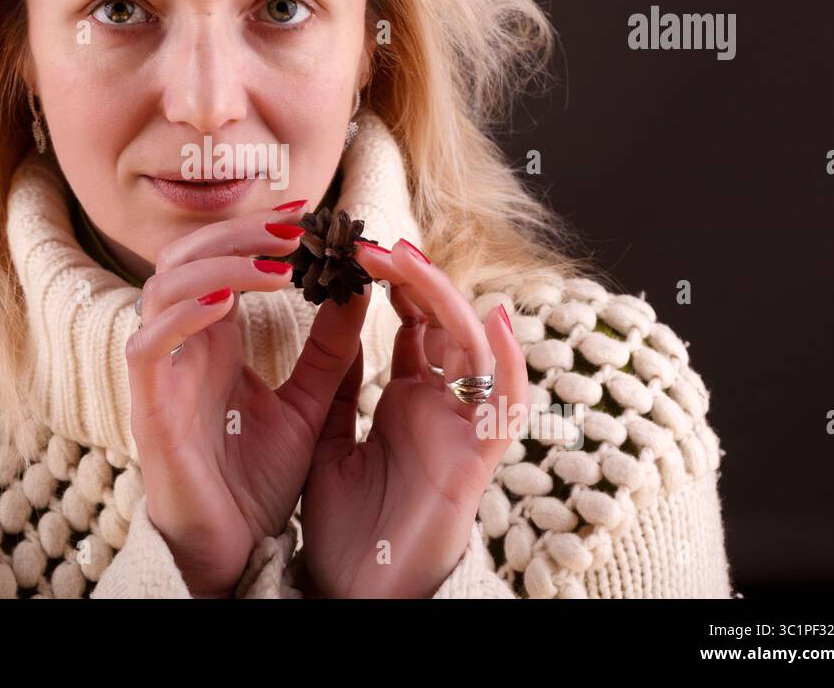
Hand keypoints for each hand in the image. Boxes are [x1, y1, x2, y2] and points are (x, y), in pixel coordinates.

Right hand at [125, 201, 372, 596]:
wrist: (234, 551)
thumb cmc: (257, 479)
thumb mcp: (308, 403)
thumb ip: (330, 351)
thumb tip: (357, 289)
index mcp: (214, 339)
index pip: (220, 259)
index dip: (258, 231)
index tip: (311, 218)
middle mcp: (181, 346)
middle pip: (186, 258)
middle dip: (239, 236)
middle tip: (297, 232)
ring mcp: (161, 375)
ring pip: (162, 288)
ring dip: (218, 267)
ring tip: (277, 267)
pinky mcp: (148, 409)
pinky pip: (147, 346)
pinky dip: (180, 318)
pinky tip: (225, 305)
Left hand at [299, 238, 526, 597]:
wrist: (351, 591)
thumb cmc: (345, 525)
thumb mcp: (328, 439)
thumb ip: (338, 386)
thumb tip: (334, 322)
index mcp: (408, 399)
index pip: (411, 325)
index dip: (392, 284)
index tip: (356, 249)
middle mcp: (441, 407)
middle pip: (440, 325)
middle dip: (412, 279)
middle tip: (373, 242)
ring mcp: (461, 430)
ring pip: (470, 350)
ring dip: (444, 301)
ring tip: (408, 259)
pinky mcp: (476, 460)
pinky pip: (502, 407)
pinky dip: (504, 365)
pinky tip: (491, 320)